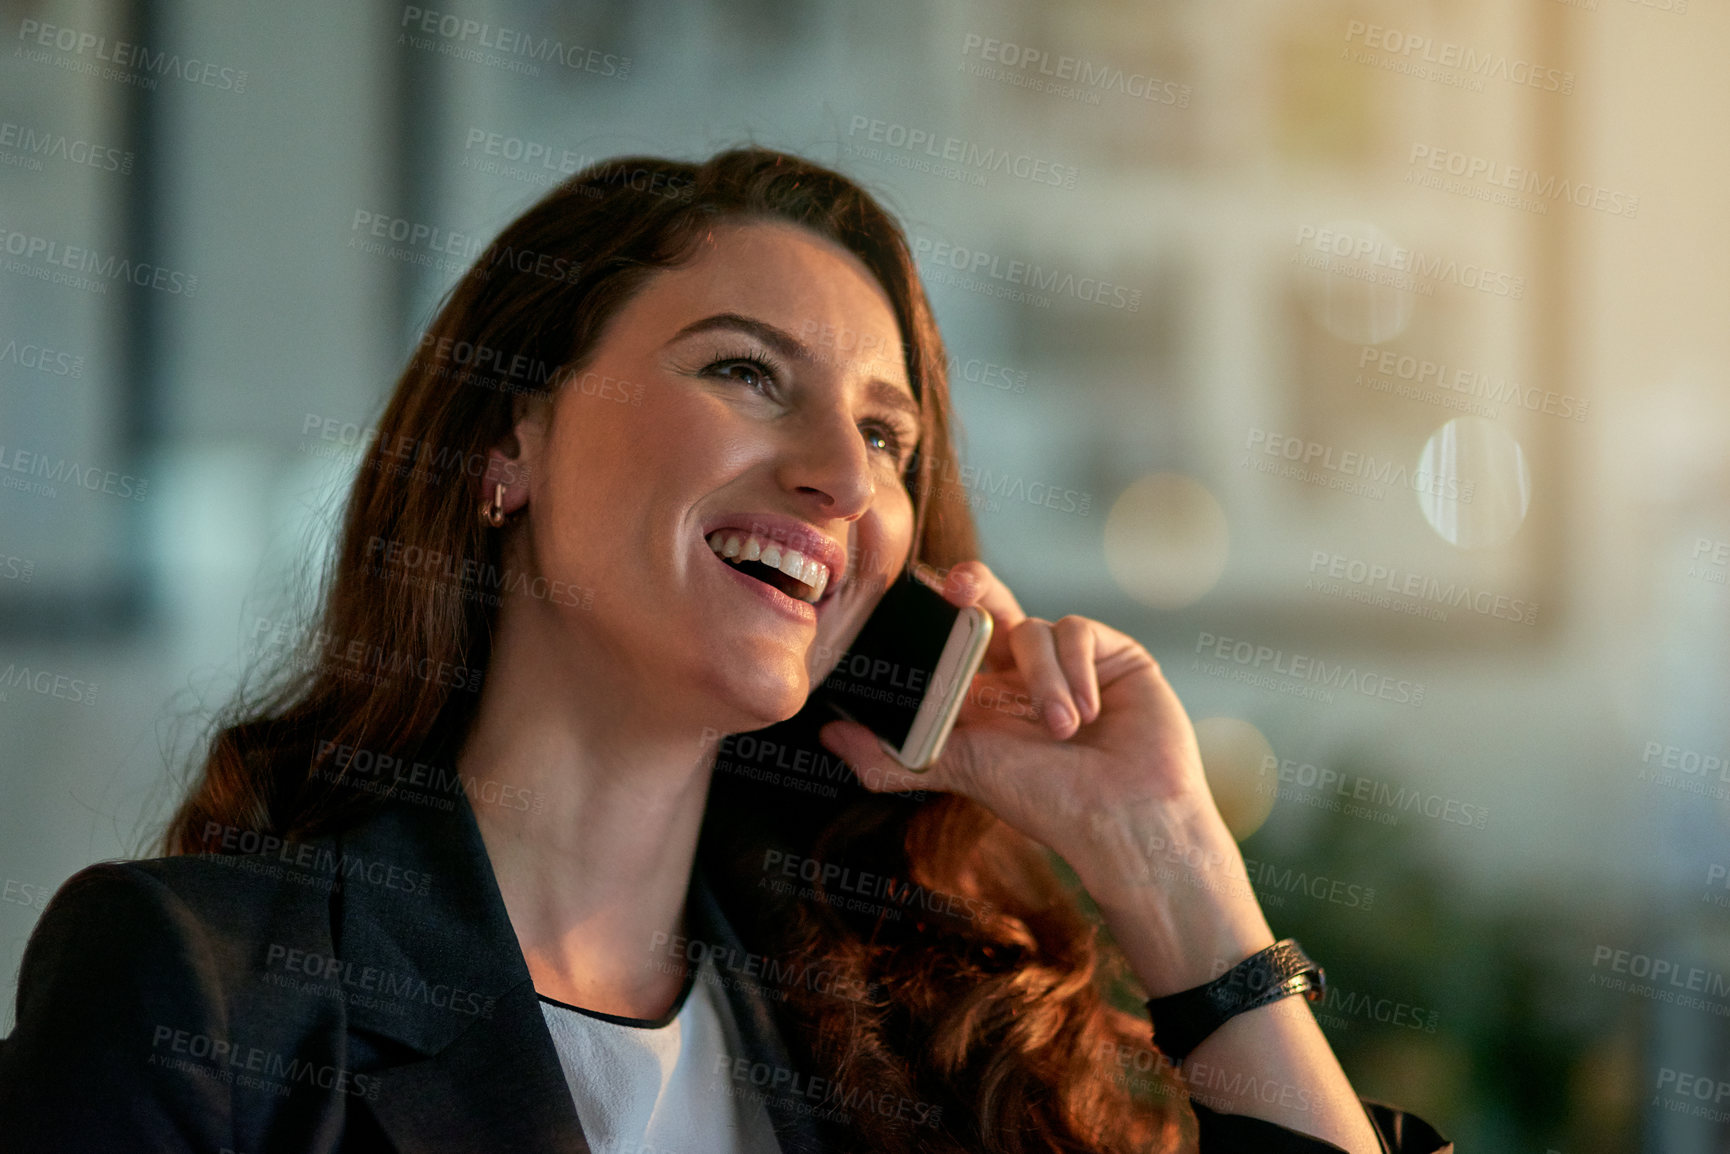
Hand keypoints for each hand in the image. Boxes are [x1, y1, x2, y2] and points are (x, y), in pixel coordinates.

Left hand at [816, 559, 1242, 911]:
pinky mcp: (1113, 653)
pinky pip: (1078, 631)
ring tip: (1063, 730)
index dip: (931, 610)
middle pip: (986, 601)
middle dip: (970, 585)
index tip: (913, 591)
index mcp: (983, 692)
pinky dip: (1078, 671)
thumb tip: (826, 734)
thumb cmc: (1048, 802)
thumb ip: (894, 757)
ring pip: (1034, 627)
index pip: (949, 634)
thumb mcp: (962, 771)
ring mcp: (1068, 659)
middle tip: (955, 584)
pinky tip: (1091, 714)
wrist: (1127, 821)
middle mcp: (1021, 669)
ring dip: (1043, 679)